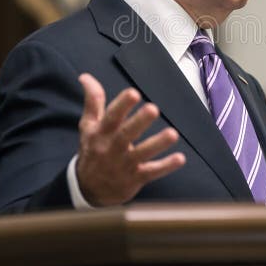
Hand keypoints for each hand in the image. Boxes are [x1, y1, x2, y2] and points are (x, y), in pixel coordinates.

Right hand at [75, 73, 185, 206]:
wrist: (88, 189)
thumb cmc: (93, 150)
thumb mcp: (89, 126)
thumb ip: (92, 101)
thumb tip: (85, 76)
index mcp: (101, 133)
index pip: (111, 117)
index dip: (122, 105)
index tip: (133, 93)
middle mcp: (112, 148)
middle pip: (126, 135)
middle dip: (139, 122)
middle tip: (153, 109)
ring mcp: (124, 164)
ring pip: (142, 154)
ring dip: (157, 144)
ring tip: (172, 134)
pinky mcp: (135, 178)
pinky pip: (152, 172)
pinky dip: (166, 166)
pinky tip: (180, 158)